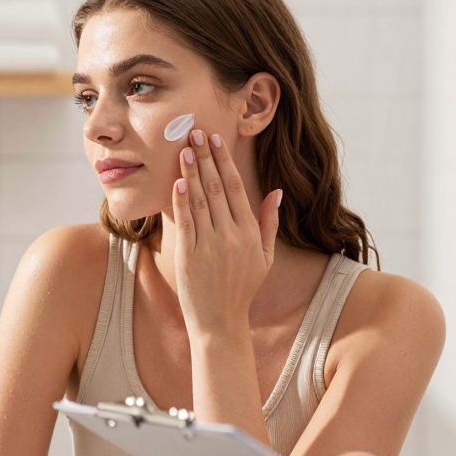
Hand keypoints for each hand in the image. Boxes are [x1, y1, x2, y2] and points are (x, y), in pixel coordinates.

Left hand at [171, 128, 281, 336]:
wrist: (220, 322)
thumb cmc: (242, 288)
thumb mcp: (265, 257)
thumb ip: (270, 223)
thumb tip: (278, 191)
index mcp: (250, 233)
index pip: (236, 188)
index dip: (225, 161)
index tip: (216, 141)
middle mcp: (231, 235)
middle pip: (216, 187)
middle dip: (205, 158)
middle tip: (195, 133)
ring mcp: (209, 244)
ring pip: (200, 199)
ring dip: (191, 171)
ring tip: (183, 148)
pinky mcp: (189, 254)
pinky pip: (185, 221)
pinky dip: (181, 199)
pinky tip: (177, 180)